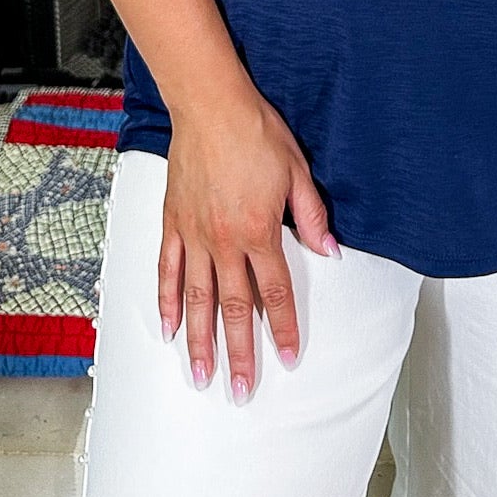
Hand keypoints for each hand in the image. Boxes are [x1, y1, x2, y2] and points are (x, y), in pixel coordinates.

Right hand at [157, 77, 338, 400]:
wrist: (210, 104)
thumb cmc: (256, 133)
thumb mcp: (297, 171)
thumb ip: (312, 216)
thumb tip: (330, 251)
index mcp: (259, 231)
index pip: (276, 292)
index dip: (285, 328)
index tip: (289, 358)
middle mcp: (224, 241)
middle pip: (235, 308)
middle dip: (240, 353)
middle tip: (241, 391)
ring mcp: (194, 234)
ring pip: (197, 299)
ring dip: (201, 341)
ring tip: (203, 376)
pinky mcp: (173, 222)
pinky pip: (167, 270)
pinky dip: (166, 302)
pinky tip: (168, 329)